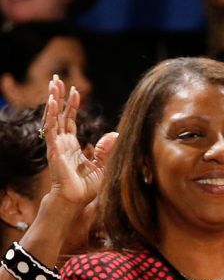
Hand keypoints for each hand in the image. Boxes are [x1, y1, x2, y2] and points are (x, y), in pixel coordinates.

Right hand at [43, 76, 113, 208]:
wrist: (76, 201)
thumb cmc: (87, 187)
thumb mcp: (103, 165)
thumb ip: (106, 150)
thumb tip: (116, 134)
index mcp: (71, 145)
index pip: (70, 120)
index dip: (71, 106)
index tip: (75, 91)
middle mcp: (62, 142)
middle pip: (58, 114)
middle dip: (57, 96)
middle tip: (55, 78)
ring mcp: (56, 145)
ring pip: (53, 117)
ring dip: (53, 100)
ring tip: (53, 84)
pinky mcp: (54, 150)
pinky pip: (51, 129)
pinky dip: (51, 115)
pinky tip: (52, 102)